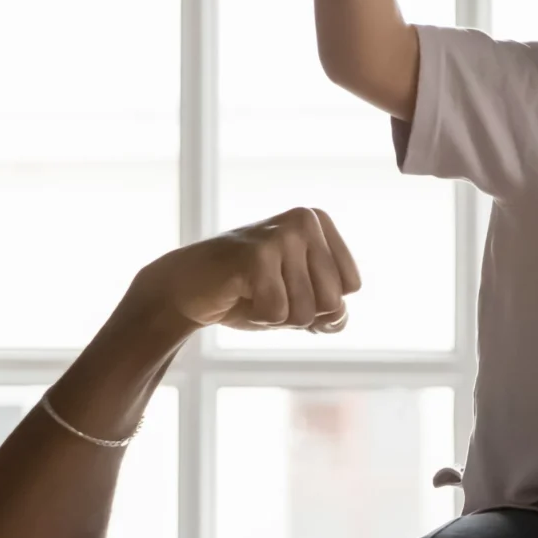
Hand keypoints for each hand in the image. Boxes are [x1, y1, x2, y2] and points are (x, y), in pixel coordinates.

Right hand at [134, 207, 360, 333]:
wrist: (187, 287)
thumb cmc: (248, 292)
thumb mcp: (299, 302)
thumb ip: (332, 314)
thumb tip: (337, 318)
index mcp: (319, 222)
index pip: (351, 286)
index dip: (321, 303)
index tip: (288, 286)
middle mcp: (305, 220)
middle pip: (333, 301)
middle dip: (300, 313)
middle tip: (268, 292)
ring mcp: (281, 234)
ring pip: (306, 311)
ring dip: (277, 317)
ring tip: (253, 292)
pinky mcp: (256, 255)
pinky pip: (277, 313)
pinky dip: (258, 317)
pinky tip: (239, 295)